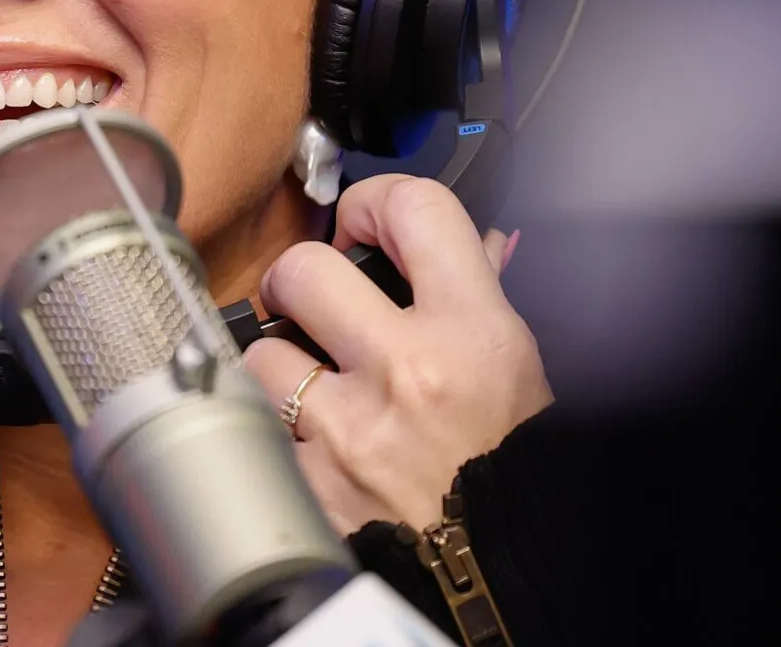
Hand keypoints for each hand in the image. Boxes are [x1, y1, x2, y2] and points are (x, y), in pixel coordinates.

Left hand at [241, 173, 551, 534]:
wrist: (506, 578)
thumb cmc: (517, 472)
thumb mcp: (521, 372)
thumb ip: (483, 298)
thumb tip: (472, 243)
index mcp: (474, 334)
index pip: (415, 208)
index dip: (375, 202)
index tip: (361, 224)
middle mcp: (408, 372)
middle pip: (303, 269)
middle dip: (299, 280)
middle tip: (310, 303)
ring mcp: (350, 432)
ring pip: (261, 354)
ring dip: (278, 367)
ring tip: (311, 386)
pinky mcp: (310, 486)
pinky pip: (259, 432)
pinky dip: (275, 436)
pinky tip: (308, 446)